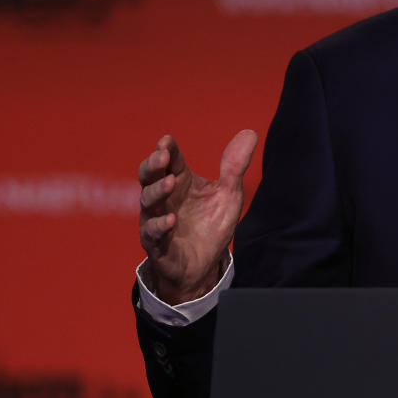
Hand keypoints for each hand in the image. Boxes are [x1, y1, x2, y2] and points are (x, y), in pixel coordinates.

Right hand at [137, 130, 257, 303]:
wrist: (204, 264)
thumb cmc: (212, 225)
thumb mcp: (229, 194)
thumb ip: (235, 166)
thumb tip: (250, 133)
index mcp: (180, 181)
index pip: (170, 160)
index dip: (167, 149)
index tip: (167, 141)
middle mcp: (163, 197)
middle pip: (149, 176)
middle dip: (153, 165)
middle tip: (162, 155)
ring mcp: (156, 219)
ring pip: (148, 201)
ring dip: (157, 190)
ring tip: (170, 182)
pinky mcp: (157, 244)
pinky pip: (152, 233)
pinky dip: (159, 225)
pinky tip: (170, 220)